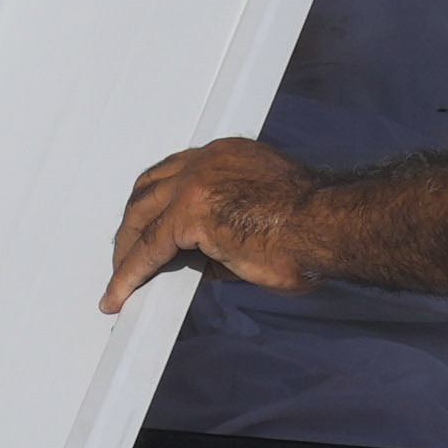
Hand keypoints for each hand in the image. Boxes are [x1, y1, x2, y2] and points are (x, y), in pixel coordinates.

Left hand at [99, 133, 342, 310]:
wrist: (328, 227)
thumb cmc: (314, 228)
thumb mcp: (262, 219)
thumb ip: (224, 232)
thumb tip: (201, 260)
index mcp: (227, 154)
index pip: (176, 174)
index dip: (157, 203)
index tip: (149, 228)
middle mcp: (207, 161)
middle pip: (149, 190)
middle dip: (133, 226)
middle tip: (126, 256)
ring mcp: (195, 184)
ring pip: (141, 217)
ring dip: (126, 249)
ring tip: (119, 279)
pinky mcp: (189, 214)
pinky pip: (148, 250)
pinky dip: (129, 273)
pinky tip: (120, 293)